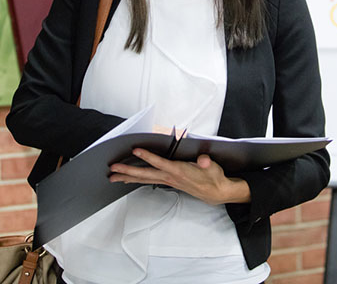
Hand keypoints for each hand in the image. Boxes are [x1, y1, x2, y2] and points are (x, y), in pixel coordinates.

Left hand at [109, 149, 250, 204]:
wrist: (217, 192)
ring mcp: (168, 181)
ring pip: (144, 179)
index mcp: (179, 171)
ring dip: (128, 177)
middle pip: (145, 174)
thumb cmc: (213, 177)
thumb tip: (202, 160)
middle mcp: (170, 177)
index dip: (148, 157)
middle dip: (128, 171)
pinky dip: (137, 179)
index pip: (160, 163)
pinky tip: (129, 179)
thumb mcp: (213, 167)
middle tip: (112, 168)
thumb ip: (206, 163)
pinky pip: (149, 181)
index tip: (136, 150)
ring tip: (113, 176)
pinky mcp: (169, 182)